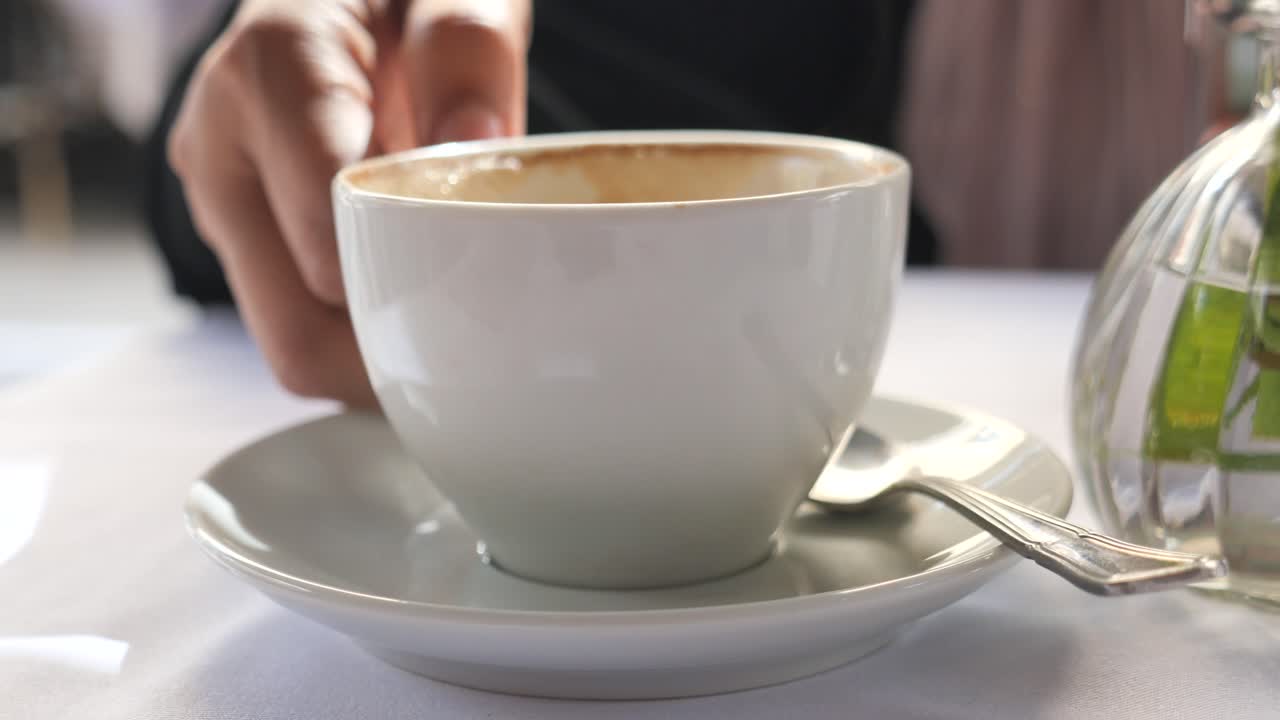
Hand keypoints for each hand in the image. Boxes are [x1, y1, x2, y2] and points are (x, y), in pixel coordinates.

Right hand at [168, 0, 528, 406]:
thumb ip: (465, 52)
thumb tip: (475, 147)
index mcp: (272, 73)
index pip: (326, 226)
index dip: (406, 277)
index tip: (480, 282)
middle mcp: (222, 146)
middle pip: (293, 324)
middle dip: (390, 353)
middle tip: (478, 347)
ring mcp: (223, 198)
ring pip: (288, 339)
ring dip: (375, 353)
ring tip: (453, 323)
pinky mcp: (240, 232)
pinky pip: (294, 320)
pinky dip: (359, 334)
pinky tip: (417, 304)